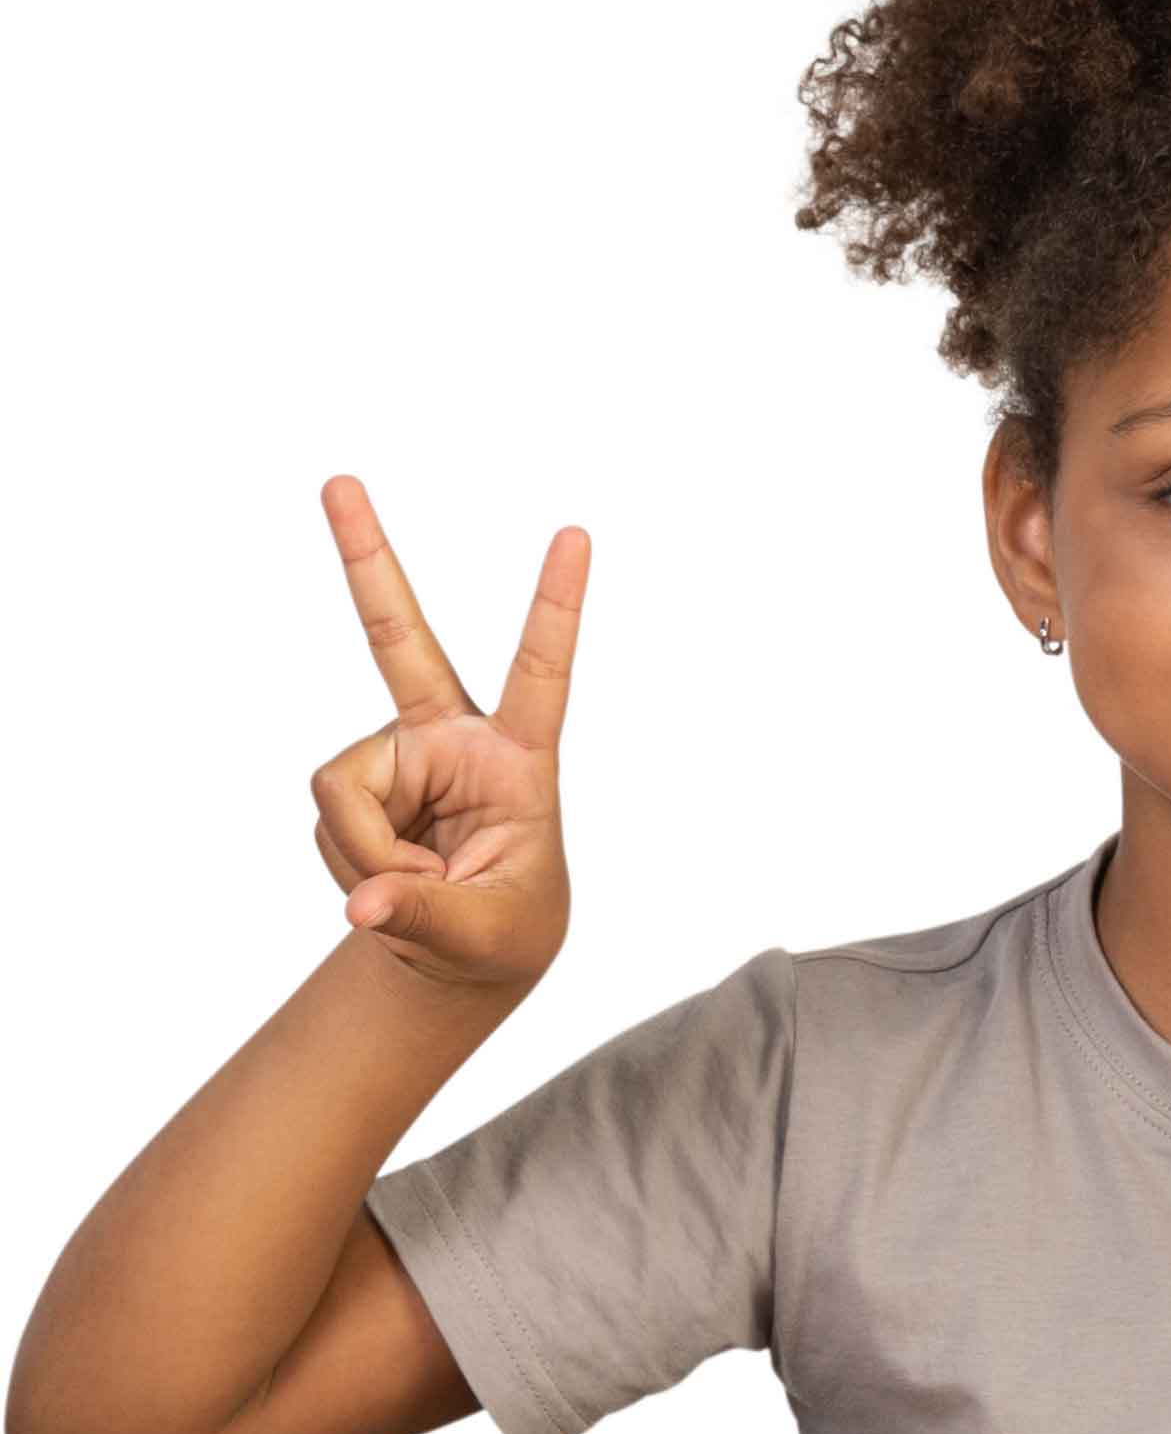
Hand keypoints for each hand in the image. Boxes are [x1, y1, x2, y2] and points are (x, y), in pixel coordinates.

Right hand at [309, 475, 588, 990]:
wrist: (464, 953)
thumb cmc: (505, 928)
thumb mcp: (486, 933)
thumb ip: (427, 915)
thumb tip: (363, 902)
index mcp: (520, 757)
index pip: (543, 672)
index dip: (556, 605)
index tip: (578, 532)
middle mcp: (453, 738)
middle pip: (400, 639)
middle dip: (366, 559)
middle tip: (337, 479)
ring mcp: (400, 755)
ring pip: (340, 790)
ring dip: (364, 853)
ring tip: (413, 883)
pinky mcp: (360, 781)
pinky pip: (328, 822)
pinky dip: (349, 862)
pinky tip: (381, 877)